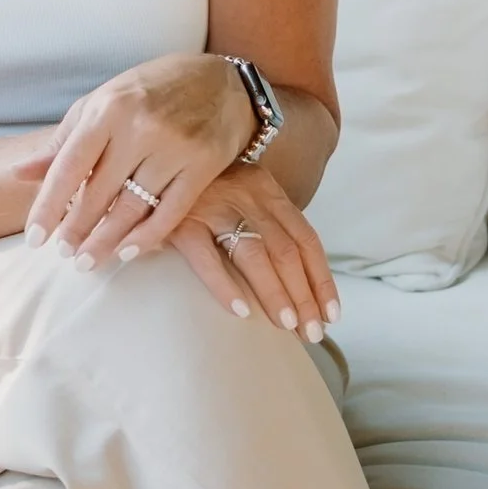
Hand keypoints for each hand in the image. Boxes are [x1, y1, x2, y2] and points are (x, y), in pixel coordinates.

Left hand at [19, 53, 249, 266]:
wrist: (222, 80)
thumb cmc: (151, 91)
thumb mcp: (103, 102)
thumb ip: (64, 140)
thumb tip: (21, 174)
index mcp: (108, 108)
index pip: (69, 166)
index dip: (49, 206)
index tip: (34, 238)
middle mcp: (140, 126)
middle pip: (99, 192)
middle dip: (77, 229)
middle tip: (64, 254)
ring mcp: (175, 147)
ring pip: (132, 207)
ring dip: (106, 240)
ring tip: (87, 261)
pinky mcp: (203, 165)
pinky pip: (170, 212)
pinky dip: (146, 237)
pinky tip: (126, 252)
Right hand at [170, 162, 339, 338]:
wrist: (156, 155)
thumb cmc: (201, 186)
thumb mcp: (241, 193)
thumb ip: (264, 223)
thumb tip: (294, 279)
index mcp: (267, 190)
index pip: (306, 238)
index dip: (322, 278)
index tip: (331, 313)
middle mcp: (246, 195)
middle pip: (286, 250)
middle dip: (304, 295)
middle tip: (312, 332)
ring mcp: (213, 206)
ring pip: (254, 253)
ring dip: (275, 293)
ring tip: (286, 325)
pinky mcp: (179, 221)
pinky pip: (206, 258)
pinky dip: (225, 286)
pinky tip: (240, 311)